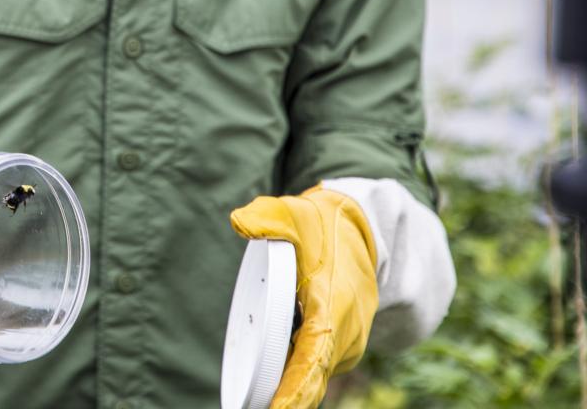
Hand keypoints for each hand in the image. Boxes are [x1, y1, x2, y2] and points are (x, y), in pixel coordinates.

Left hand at [230, 185, 378, 408]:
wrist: (365, 236)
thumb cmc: (325, 229)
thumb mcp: (296, 216)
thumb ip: (269, 218)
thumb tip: (242, 222)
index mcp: (333, 308)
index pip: (311, 358)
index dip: (293, 390)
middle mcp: (343, 336)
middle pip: (309, 381)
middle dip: (284, 401)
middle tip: (249, 408)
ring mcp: (341, 345)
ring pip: (310, 379)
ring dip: (286, 395)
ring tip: (252, 404)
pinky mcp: (335, 348)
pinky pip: (310, 371)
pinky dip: (292, 385)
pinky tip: (266, 397)